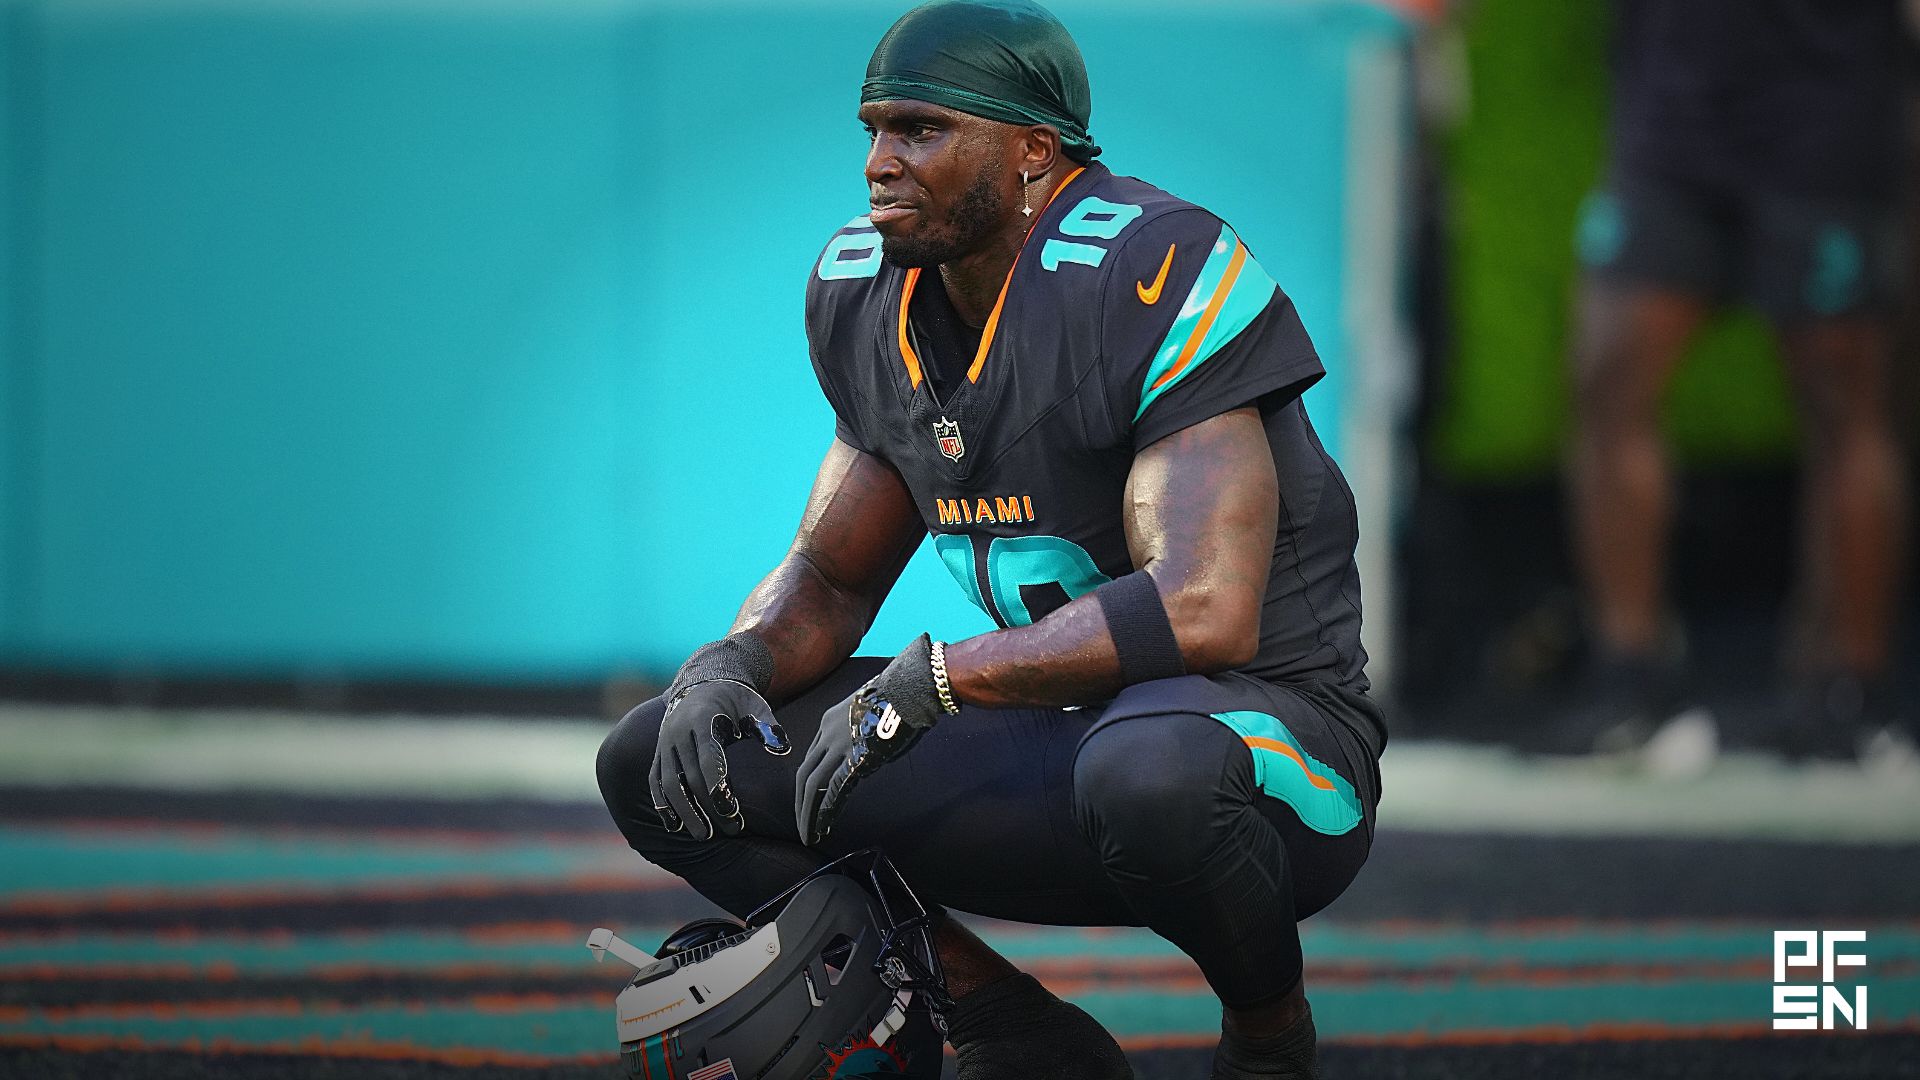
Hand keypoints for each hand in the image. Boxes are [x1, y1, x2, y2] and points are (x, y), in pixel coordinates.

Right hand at [650, 679, 789, 840]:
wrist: (703, 683)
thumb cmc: (736, 699)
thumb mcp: (755, 705)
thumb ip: (767, 726)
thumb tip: (782, 748)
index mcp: (702, 719)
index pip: (707, 758)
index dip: (718, 787)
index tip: (732, 811)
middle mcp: (678, 731)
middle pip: (689, 776)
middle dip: (708, 806)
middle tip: (730, 830)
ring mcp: (665, 743)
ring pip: (670, 783)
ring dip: (685, 812)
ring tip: (703, 835)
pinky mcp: (659, 753)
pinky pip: (655, 781)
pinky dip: (662, 804)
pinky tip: (675, 826)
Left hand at [795, 635, 952, 844]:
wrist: (908, 689)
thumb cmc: (898, 699)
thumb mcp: (868, 715)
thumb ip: (859, 735)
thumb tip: (866, 754)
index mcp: (829, 721)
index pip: (812, 757)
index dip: (809, 781)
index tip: (811, 799)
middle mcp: (827, 734)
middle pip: (804, 773)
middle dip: (800, 802)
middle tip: (802, 824)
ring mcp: (839, 746)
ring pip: (812, 785)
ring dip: (808, 814)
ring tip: (808, 834)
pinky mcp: (854, 759)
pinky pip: (833, 790)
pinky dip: (824, 812)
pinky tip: (822, 827)